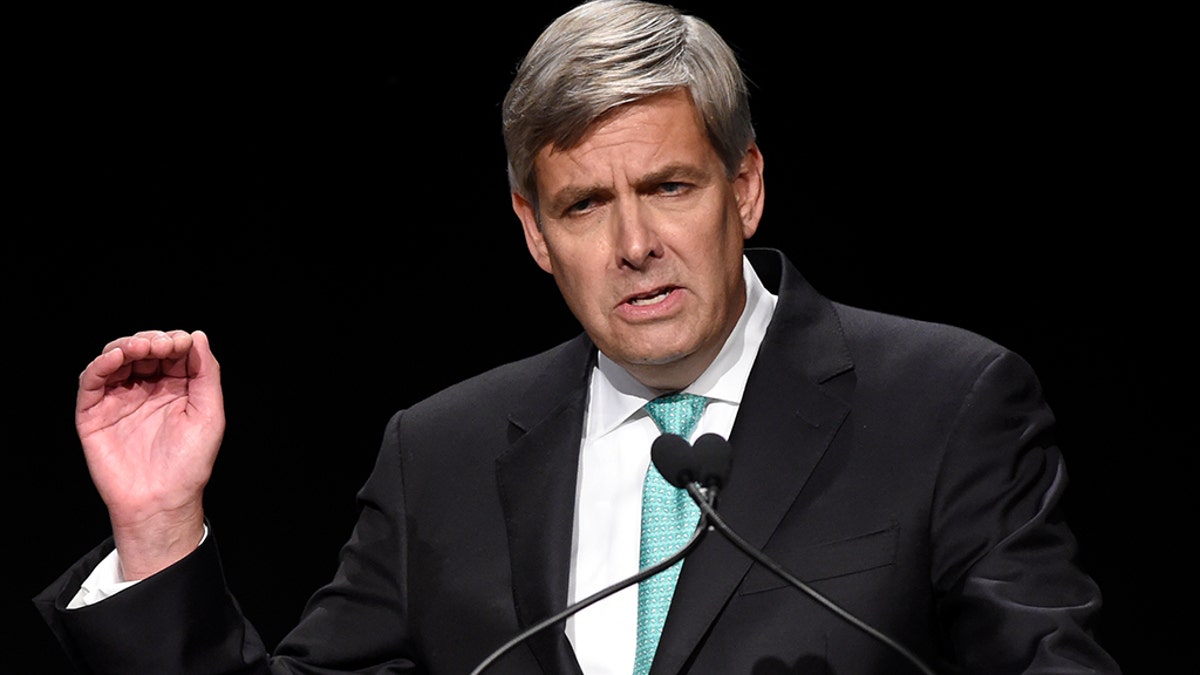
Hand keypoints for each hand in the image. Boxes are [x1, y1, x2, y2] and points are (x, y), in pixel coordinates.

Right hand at [76, 329, 224, 578]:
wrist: (161, 501)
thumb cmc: (189, 463)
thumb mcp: (210, 413)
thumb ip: (206, 373)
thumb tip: (198, 335)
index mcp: (176, 388)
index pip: (172, 351)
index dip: (175, 341)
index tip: (181, 342)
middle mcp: (146, 389)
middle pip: (143, 349)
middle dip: (152, 341)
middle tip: (161, 346)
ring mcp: (119, 399)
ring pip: (116, 358)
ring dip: (127, 345)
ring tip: (140, 348)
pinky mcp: (94, 413)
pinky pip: (92, 381)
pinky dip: (101, 364)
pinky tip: (115, 357)